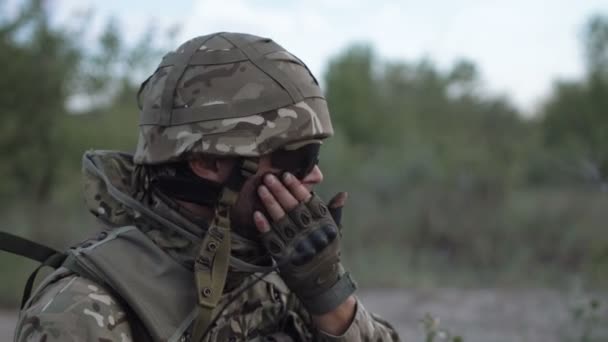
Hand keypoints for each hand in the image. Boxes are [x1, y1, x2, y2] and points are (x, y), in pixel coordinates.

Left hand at [253, 172, 355, 314]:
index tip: (287, 175)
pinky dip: (264, 227)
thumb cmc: (326, 251)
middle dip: (280, 191)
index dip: (297, 188)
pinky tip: (257, 214)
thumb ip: (334, 211)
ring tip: (261, 189)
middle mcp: (311, 235)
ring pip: (281, 221)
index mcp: (324, 226)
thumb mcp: (334, 231)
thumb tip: (343, 194)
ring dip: (270, 204)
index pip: (310, 202)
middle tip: (269, 177)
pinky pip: (271, 239)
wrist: (320, 282)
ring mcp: (297, 246)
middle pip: (293, 209)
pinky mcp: (284, 257)